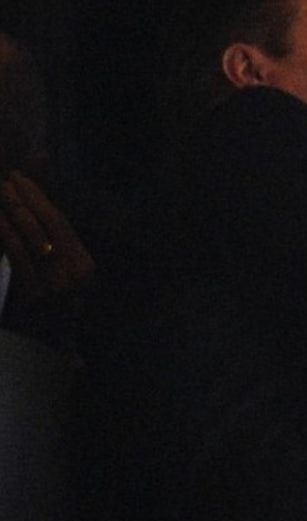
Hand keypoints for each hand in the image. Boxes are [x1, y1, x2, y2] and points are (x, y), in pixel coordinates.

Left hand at [0, 171, 94, 310]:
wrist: (44, 342)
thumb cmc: (47, 302)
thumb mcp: (56, 271)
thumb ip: (50, 239)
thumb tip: (38, 202)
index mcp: (85, 265)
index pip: (61, 224)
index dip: (40, 199)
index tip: (21, 178)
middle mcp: (75, 274)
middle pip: (49, 228)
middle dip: (27, 200)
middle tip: (8, 180)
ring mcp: (57, 285)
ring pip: (35, 239)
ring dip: (16, 212)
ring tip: (3, 192)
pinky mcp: (35, 296)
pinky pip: (20, 258)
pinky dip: (9, 236)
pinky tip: (0, 220)